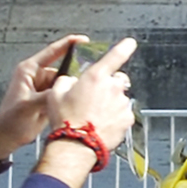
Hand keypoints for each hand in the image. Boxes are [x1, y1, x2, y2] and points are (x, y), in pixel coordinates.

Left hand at [0, 34, 87, 154]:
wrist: (6, 137)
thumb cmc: (10, 120)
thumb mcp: (30, 106)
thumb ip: (49, 96)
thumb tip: (68, 89)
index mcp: (29, 71)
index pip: (51, 52)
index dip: (68, 44)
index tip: (83, 40)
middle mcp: (37, 77)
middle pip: (63, 67)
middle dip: (76, 72)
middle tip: (89, 76)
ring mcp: (43, 88)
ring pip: (65, 81)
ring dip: (73, 87)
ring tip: (83, 93)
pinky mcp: (49, 98)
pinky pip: (64, 93)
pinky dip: (71, 96)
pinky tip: (78, 101)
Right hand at [46, 36, 137, 151]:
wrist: (77, 145)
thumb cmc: (65, 120)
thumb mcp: (56, 94)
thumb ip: (67, 81)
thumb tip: (72, 80)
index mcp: (96, 77)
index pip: (115, 56)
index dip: (123, 47)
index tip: (130, 42)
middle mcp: (113, 88)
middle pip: (117, 80)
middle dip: (108, 85)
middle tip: (94, 97)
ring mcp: (122, 104)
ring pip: (119, 98)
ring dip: (110, 103)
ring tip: (94, 115)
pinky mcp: (127, 119)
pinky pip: (123, 114)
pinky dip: (115, 117)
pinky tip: (101, 123)